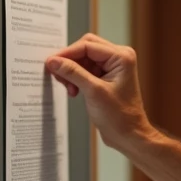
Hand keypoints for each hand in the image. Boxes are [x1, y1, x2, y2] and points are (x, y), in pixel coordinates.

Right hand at [46, 33, 155, 152]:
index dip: (66, 53)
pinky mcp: (106, 76)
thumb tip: (54, 61)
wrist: (129, 135)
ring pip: (82, 59)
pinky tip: (74, 90)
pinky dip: (76, 78)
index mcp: (121, 56)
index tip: (51, 63)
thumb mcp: (93, 91)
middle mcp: (118, 58)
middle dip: (69, 62)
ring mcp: (112, 67)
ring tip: (70, 88)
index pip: (87, 45)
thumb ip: (72, 73)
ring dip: (72, 72)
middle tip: (59, 76)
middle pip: (84, 49)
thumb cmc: (120, 117)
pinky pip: (85, 69)